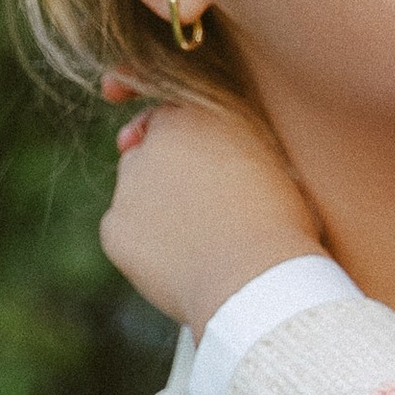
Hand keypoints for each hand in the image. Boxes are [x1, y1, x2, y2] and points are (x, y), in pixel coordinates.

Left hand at [97, 80, 329, 329]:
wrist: (255, 278)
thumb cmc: (280, 223)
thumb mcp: (272, 162)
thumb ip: (235, 142)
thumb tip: (218, 152)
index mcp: (198, 116)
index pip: (174, 117)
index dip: (188, 144)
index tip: (201, 166)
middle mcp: (155, 141)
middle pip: (148, 150)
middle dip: (166, 171)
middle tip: (201, 207)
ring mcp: (128, 185)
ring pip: (134, 191)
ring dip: (156, 206)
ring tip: (200, 240)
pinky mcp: (114, 228)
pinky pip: (125, 232)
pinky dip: (145, 244)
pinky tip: (180, 262)